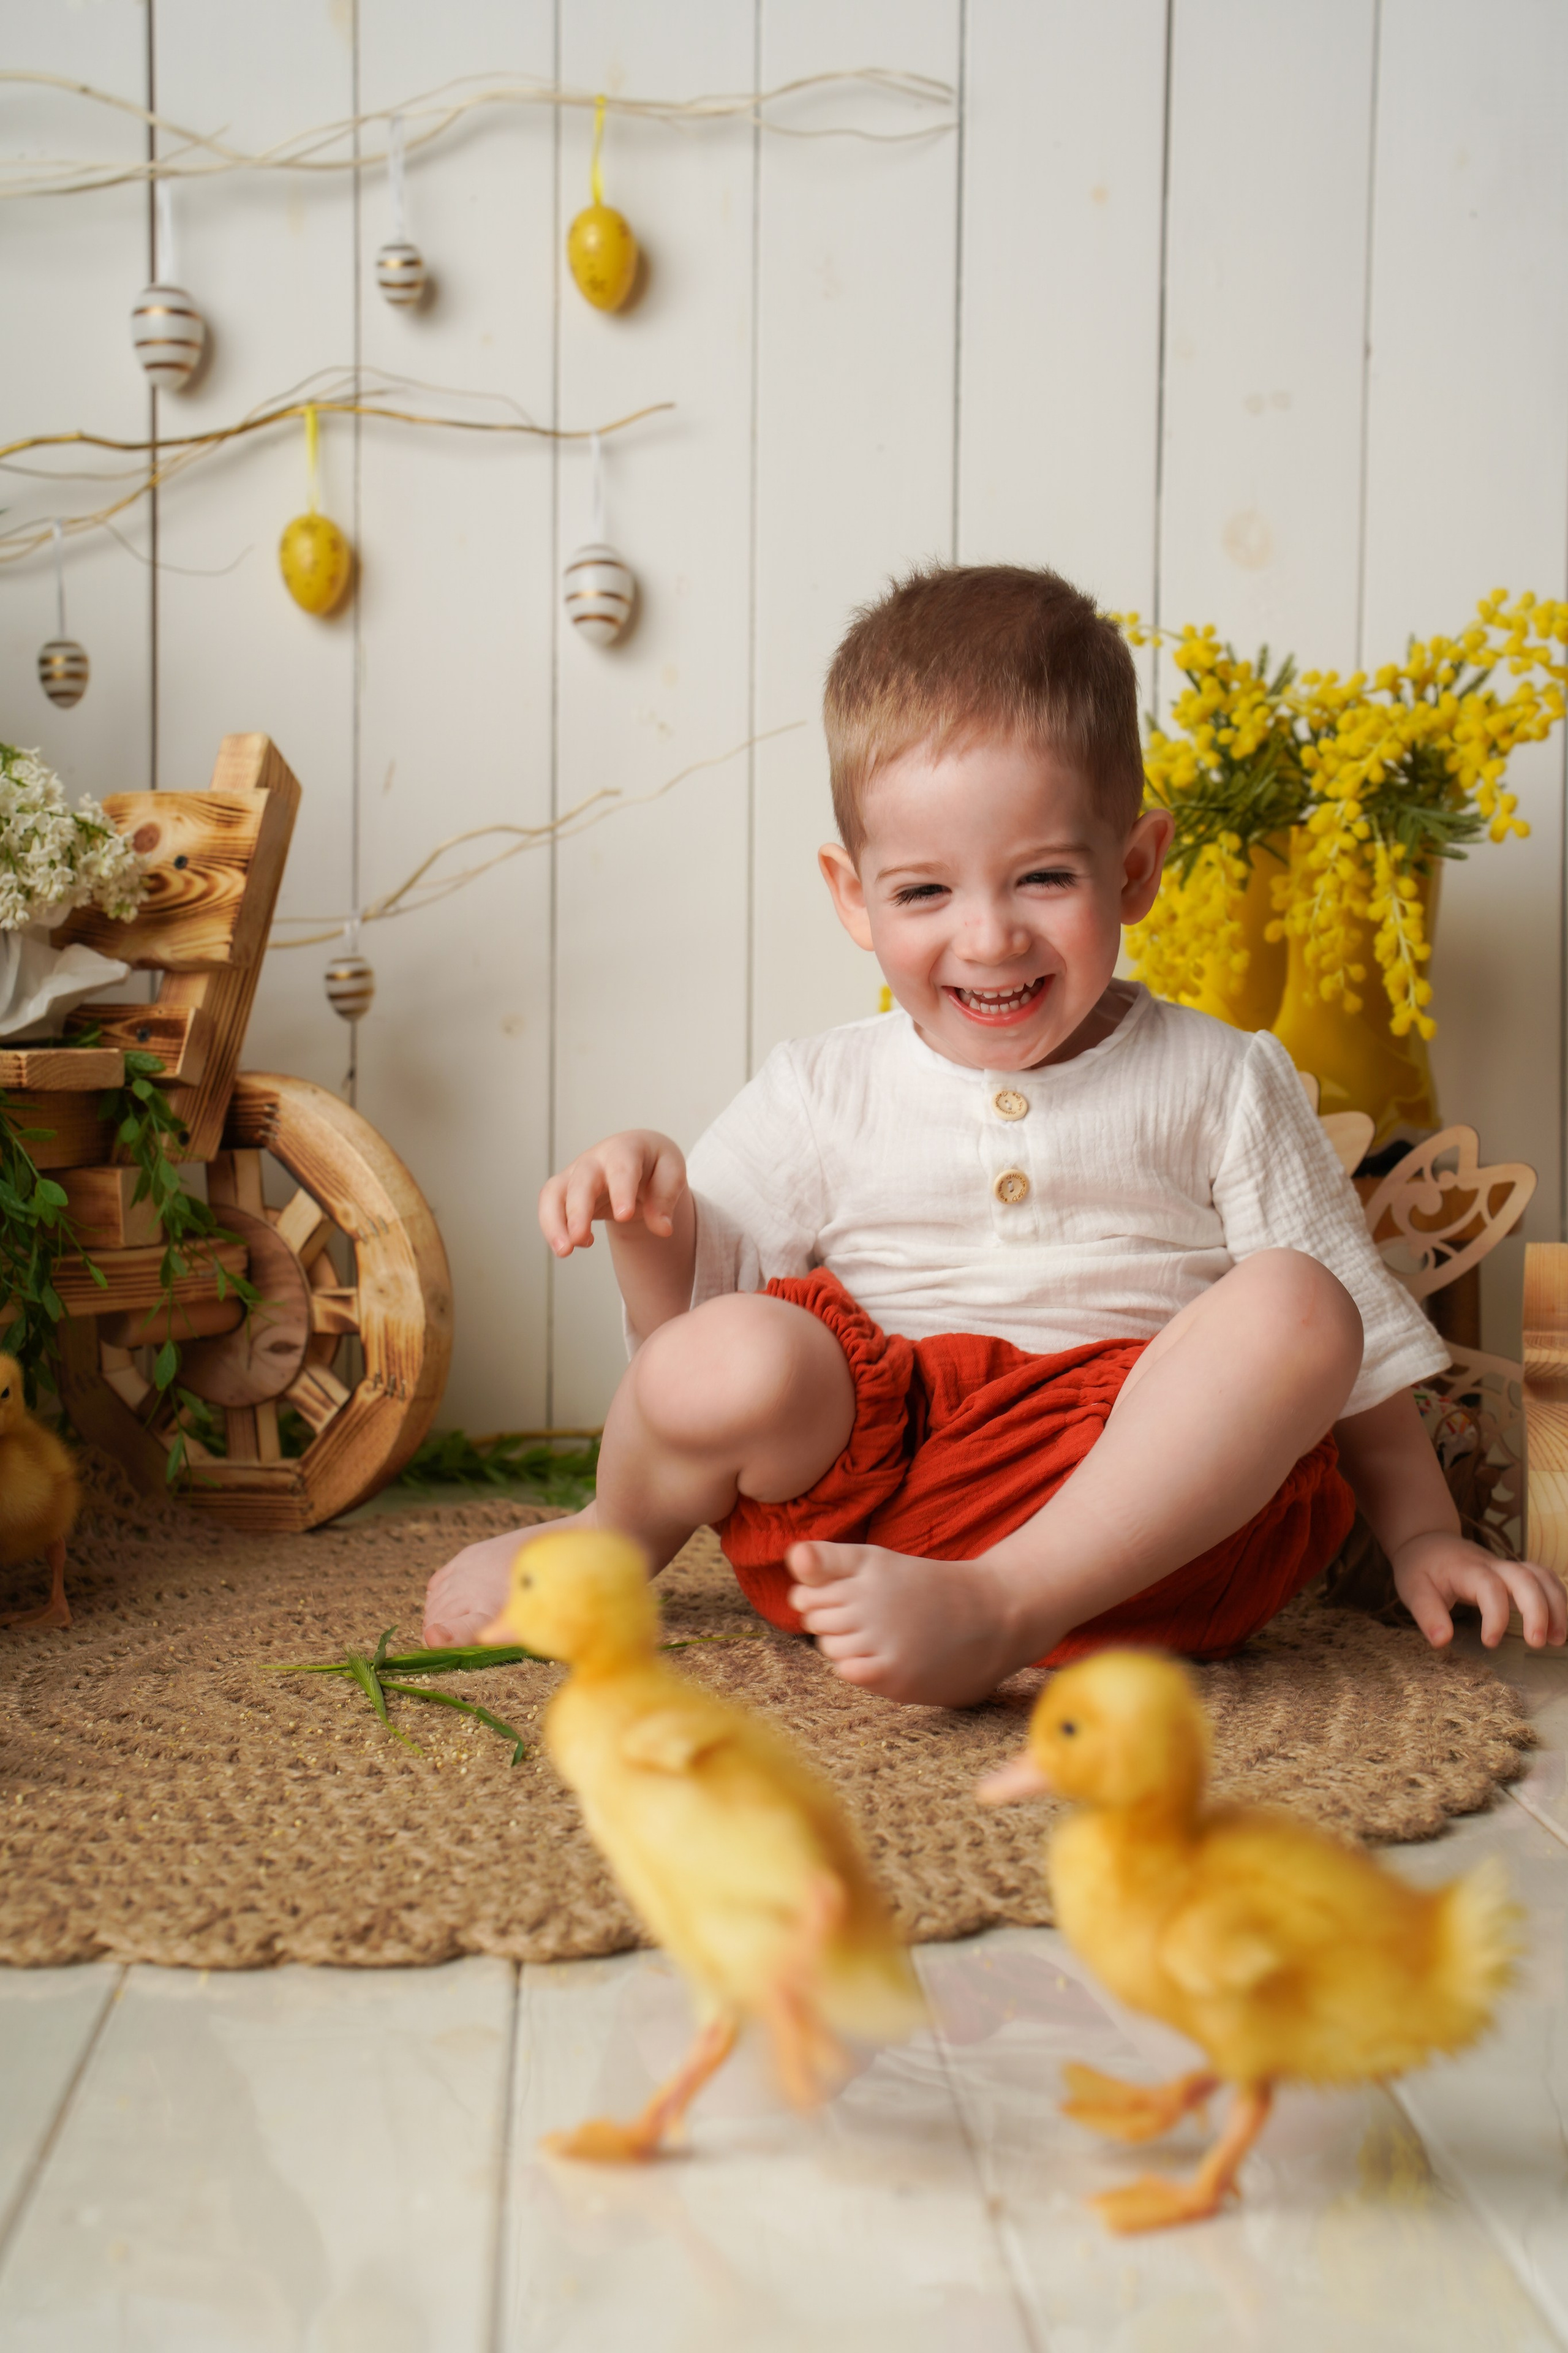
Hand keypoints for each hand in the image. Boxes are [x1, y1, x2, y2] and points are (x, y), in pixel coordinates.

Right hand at [538, 1130, 687, 1259]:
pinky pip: (549, 1208)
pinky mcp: (564, 1192)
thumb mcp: (671, 1174)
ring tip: (564, 1252)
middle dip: (578, 1211)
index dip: (621, 1191)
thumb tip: (662, 1228)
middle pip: (581, 1181)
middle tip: (580, 1240)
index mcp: (625, 1149)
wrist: (638, 1159)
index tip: (624, 1216)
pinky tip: (572, 1247)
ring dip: (554, 1224)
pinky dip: (554, 1229)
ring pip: (553, 1194)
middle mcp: (595, 1160)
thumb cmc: (655, 1165)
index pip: (621, 1168)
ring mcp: (576, 1175)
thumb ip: (666, 1199)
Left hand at [1392, 1529, 1567, 1650]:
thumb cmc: (1421, 1568)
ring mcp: (1507, 1567)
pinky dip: (1558, 1599)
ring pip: (1542, 1576)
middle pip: (1525, 1578)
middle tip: (1537, 1643)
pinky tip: (1558, 1626)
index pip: (1489, 1587)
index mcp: (1466, 1569)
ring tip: (1557, 1640)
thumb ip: (1427, 1615)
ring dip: (1556, 1605)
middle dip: (1538, 1610)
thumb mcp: (1413, 1589)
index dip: (1495, 1615)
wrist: (1428, 1542)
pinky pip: (1545, 1580)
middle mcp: (1492, 1565)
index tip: (1490, 1643)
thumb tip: (1442, 1641)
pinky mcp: (1515, 1574)